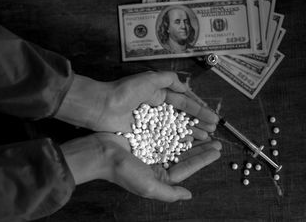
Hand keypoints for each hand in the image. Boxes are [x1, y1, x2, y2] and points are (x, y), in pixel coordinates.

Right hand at [62, 133, 221, 201]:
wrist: (100, 152)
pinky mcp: (144, 135)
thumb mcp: (149, 186)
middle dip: (200, 147)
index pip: (186, 168)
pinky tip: (185, 121)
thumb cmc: (123, 171)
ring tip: (204, 130)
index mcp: (158, 176)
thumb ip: (170, 192)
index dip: (202, 160)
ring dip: (190, 136)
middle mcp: (156, 163)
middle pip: (183, 154)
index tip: (216, 151)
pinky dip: (175, 127)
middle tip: (216, 139)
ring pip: (176, 141)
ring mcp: (150, 148)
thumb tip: (188, 195)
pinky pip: (165, 131)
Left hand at [91, 71, 218, 137]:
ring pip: (175, 127)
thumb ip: (168, 79)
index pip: (183, 102)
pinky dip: (176, 140)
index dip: (198, 109)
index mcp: (158, 93)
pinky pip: (163, 137)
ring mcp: (151, 121)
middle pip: (182, 116)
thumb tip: (185, 85)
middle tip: (213, 130)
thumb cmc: (125, 91)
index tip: (213, 117)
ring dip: (190, 131)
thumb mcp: (149, 79)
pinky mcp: (143, 133)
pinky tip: (187, 145)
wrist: (102, 106)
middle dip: (198, 122)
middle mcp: (156, 107)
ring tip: (206, 138)